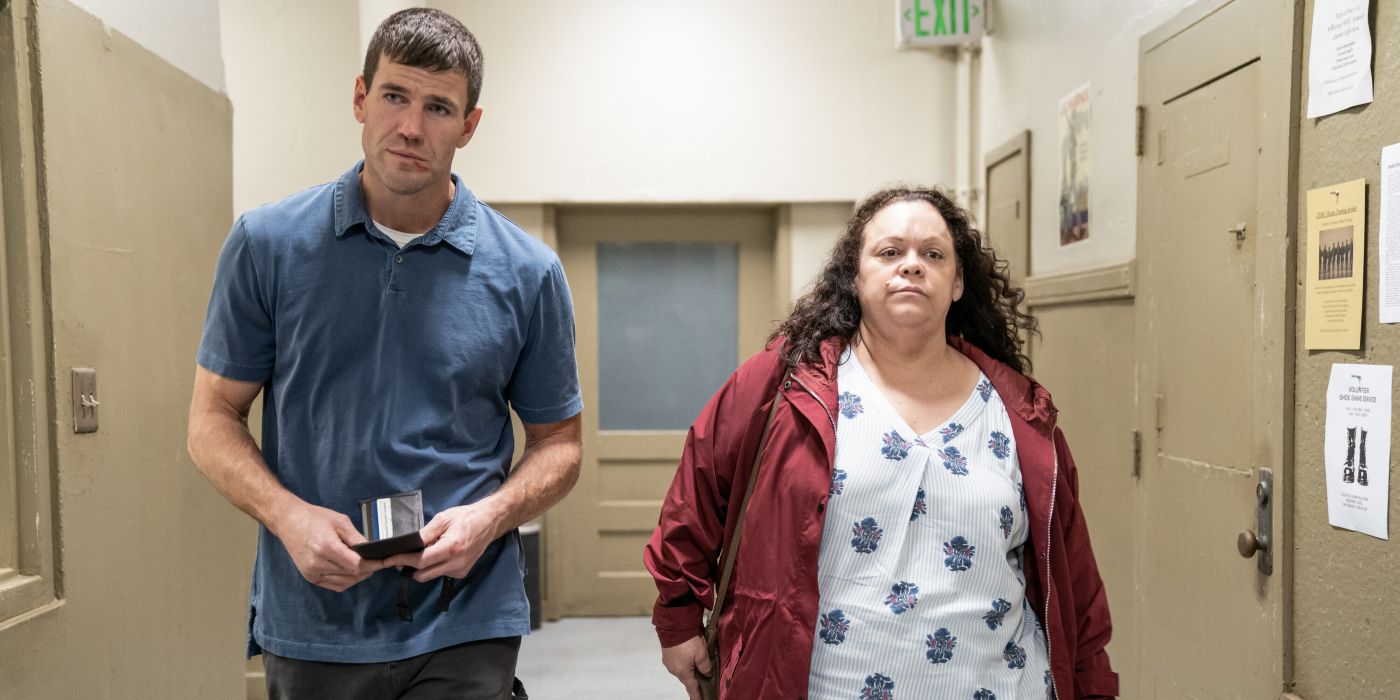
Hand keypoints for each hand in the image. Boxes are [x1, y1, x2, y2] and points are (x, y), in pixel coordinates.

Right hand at [273, 502, 382, 591]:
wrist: (289, 521)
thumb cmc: (314, 518)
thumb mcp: (340, 521)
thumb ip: (356, 537)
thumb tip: (372, 549)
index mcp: (326, 547)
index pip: (356, 565)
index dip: (373, 565)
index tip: (384, 561)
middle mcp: (318, 563)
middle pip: (352, 575)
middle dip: (369, 570)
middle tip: (377, 562)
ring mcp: (312, 572)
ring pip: (345, 583)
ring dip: (358, 577)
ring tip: (365, 566)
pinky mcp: (310, 577)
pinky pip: (334, 585)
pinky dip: (346, 581)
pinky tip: (351, 572)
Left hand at [383, 503, 497, 582]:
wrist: (489, 522)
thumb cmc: (467, 517)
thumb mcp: (443, 519)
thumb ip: (424, 534)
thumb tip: (407, 544)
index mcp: (451, 548)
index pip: (420, 561)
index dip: (401, 561)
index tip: (387, 559)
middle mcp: (456, 563)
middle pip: (422, 575)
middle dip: (408, 567)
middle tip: (402, 555)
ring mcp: (460, 570)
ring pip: (430, 576)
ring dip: (422, 567)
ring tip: (426, 550)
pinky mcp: (462, 573)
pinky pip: (440, 573)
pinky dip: (434, 566)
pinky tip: (439, 553)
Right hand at [661, 635, 711, 699]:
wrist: (674, 624)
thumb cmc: (688, 640)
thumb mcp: (702, 654)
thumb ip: (706, 667)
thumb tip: (707, 674)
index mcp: (683, 672)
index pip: (691, 688)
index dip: (697, 696)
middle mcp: (673, 669)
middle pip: (686, 677)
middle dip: (694, 678)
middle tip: (703, 677)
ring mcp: (668, 661)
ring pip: (681, 669)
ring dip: (688, 667)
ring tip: (696, 661)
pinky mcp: (666, 653)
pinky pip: (676, 661)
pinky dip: (683, 661)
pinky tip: (688, 654)